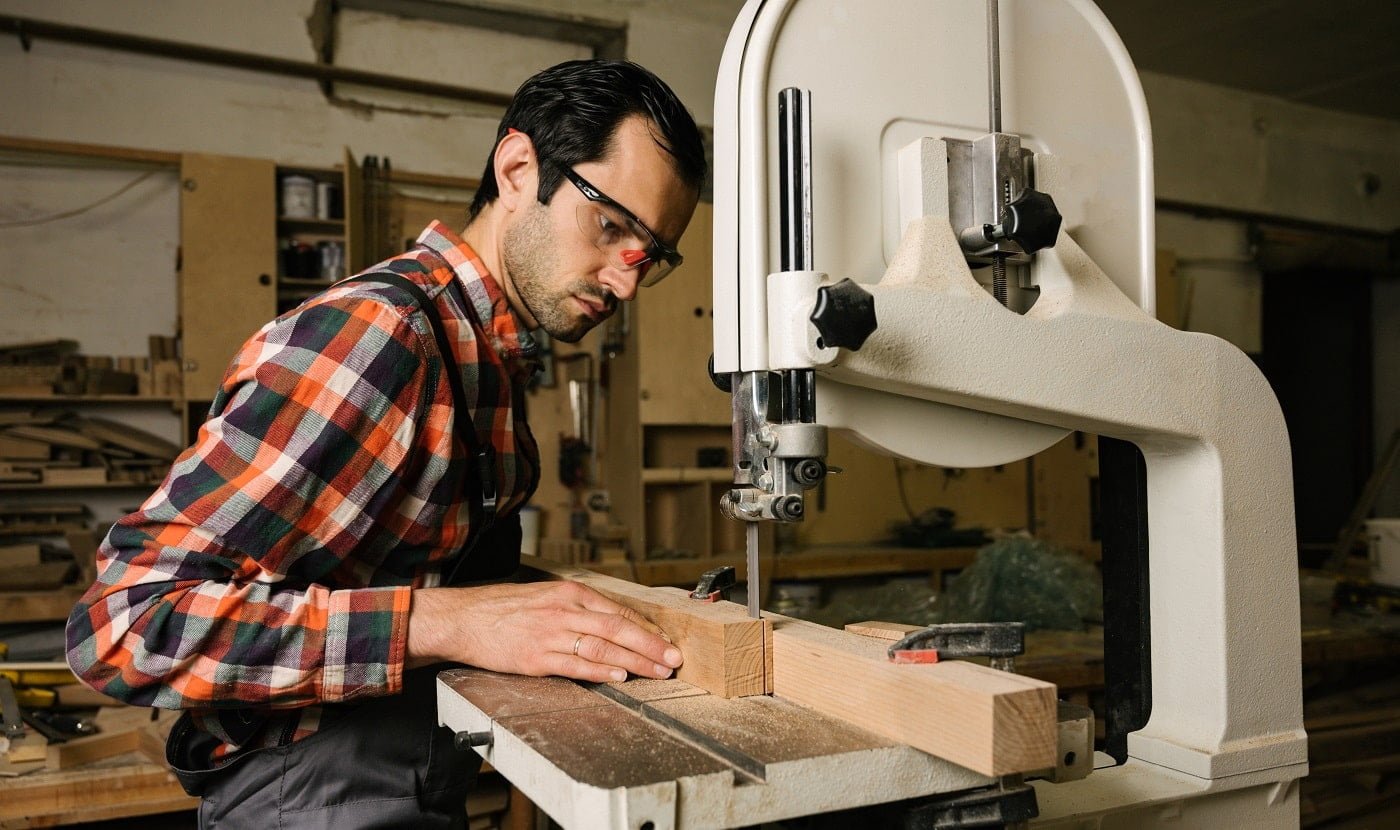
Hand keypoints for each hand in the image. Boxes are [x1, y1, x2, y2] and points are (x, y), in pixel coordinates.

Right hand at [406, 581, 682, 682]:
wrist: (464, 618)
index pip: (618, 610)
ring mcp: (550, 633)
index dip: (647, 628)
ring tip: (656, 672)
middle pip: (618, 627)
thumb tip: (615, 624)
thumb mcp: (546, 597)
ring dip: (634, 660)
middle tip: (674, 659)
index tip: (668, 642)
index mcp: (569, 592)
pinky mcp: (536, 657)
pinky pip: (575, 664)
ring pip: (602, 645)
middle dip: (651, 645)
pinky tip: (618, 675)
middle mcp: (564, 610)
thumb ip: (579, 609)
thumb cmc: (504, 609)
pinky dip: (600, 670)